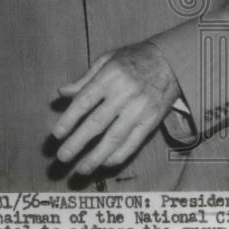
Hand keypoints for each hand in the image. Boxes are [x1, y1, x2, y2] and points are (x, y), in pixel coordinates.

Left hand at [53, 41, 180, 174]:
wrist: (172, 60)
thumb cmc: (135, 59)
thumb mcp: (108, 59)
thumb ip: (85, 78)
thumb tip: (62, 93)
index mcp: (110, 76)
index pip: (84, 101)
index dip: (69, 120)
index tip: (57, 135)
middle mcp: (124, 93)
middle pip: (97, 123)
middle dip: (77, 142)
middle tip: (62, 157)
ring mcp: (139, 108)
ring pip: (114, 137)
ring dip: (96, 156)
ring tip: (81, 169)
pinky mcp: (152, 120)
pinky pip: (133, 142)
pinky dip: (119, 155)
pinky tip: (106, 162)